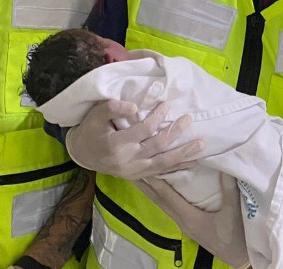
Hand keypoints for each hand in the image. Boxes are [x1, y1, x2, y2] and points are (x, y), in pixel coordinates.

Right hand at [66, 100, 203, 178]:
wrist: (81, 154)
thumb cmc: (90, 130)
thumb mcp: (95, 114)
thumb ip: (113, 108)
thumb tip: (134, 106)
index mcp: (116, 144)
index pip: (143, 130)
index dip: (157, 117)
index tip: (166, 105)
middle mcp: (127, 160)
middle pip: (157, 147)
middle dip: (175, 133)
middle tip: (189, 119)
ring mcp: (133, 171)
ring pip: (162, 164)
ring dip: (183, 154)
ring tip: (201, 145)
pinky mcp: (137, 176)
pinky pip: (160, 173)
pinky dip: (176, 167)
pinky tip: (192, 162)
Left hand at [136, 173, 248, 267]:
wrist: (240, 258)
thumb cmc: (237, 235)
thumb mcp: (234, 210)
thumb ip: (228, 188)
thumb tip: (223, 165)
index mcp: (190, 217)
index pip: (168, 196)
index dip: (155, 181)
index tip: (144, 166)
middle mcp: (183, 221)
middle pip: (159, 201)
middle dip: (146, 185)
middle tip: (132, 170)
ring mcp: (185, 225)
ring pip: (163, 205)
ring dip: (152, 191)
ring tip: (141, 177)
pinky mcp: (190, 226)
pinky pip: (171, 208)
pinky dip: (163, 197)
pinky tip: (162, 191)